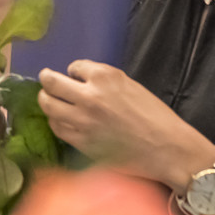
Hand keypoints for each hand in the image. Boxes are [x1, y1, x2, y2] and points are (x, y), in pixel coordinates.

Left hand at [37, 61, 211, 189]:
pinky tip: (61, 120)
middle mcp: (90, 96)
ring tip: (50, 100)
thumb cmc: (155, 116)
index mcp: (105, 77)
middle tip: (47, 81)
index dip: (74, 71)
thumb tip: (80, 80)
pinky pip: (57, 128)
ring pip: (48, 106)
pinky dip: (56, 121)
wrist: (167, 148)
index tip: (75, 76)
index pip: (74, 66)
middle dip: (47, 80)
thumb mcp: (130, 85)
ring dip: (47, 101)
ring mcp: (83, 120)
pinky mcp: (82, 141)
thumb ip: (104, 81)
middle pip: (51, 83)